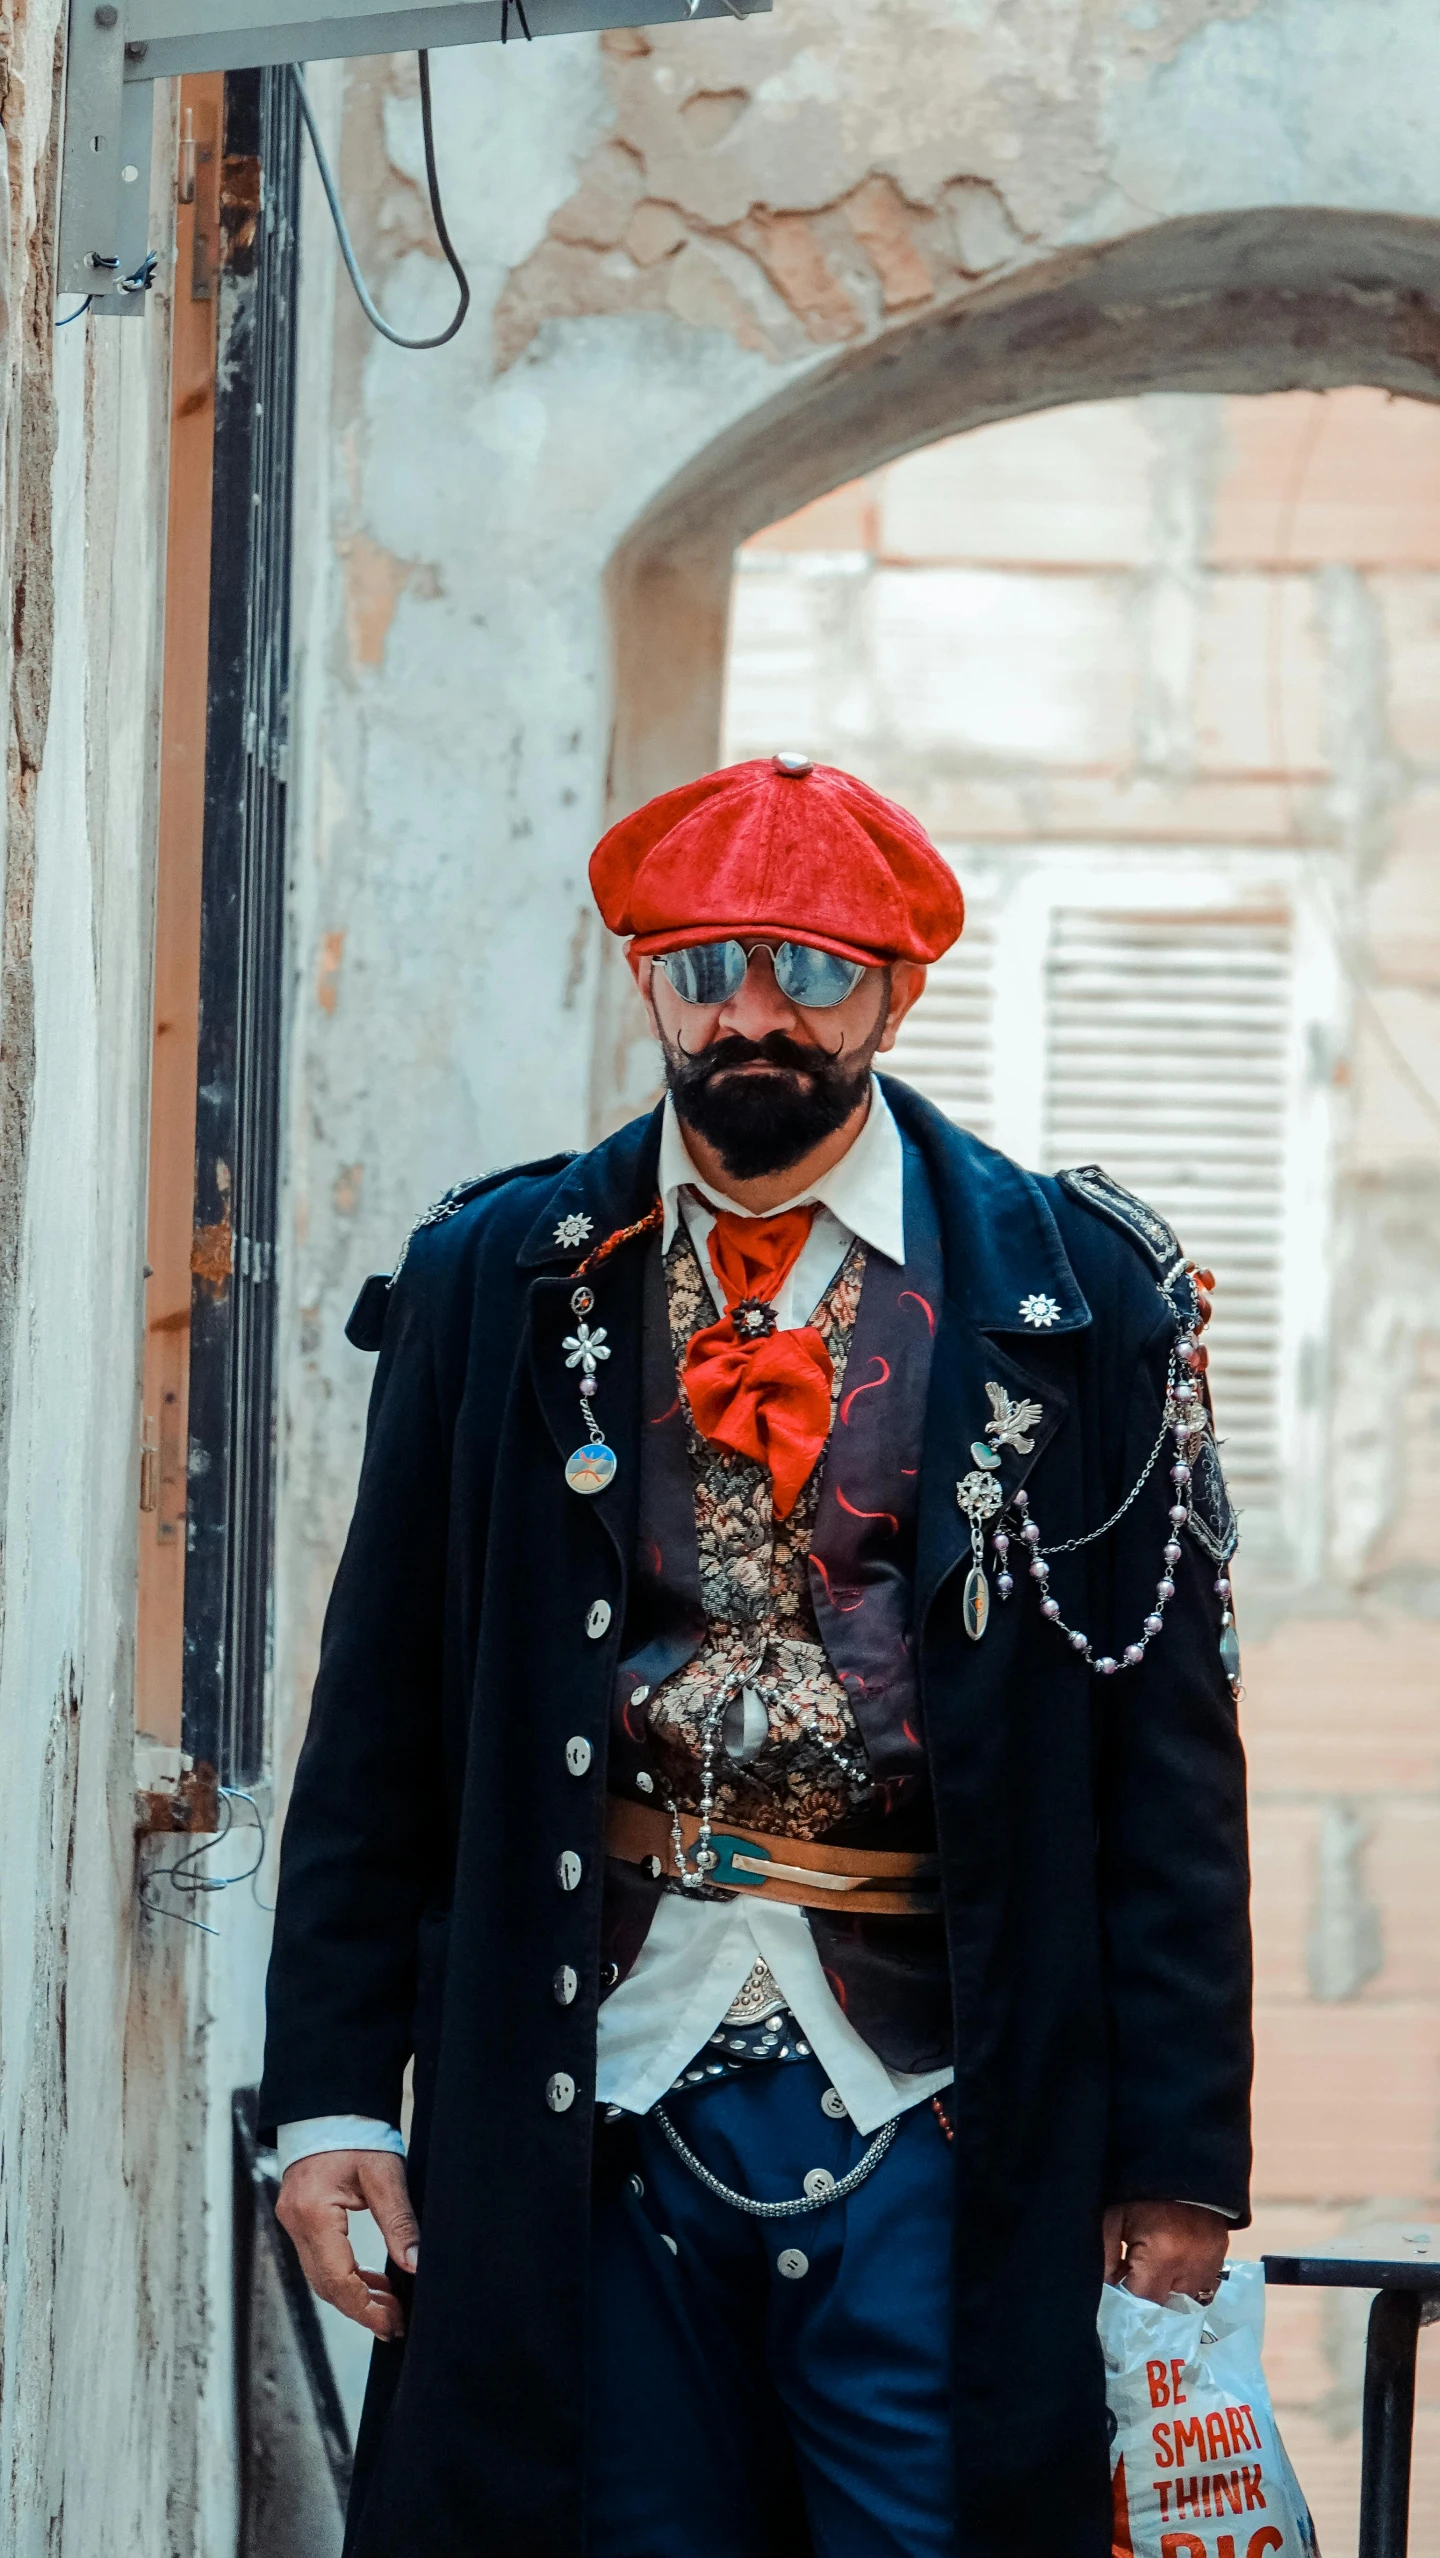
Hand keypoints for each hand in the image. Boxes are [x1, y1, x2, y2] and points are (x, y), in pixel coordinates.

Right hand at [276, 2149, 419, 2341]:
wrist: (331, 2104)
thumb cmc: (357, 2132)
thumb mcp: (385, 2175)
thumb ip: (400, 2222)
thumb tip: (416, 2264)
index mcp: (314, 2213)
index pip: (336, 2278)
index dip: (364, 2308)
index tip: (392, 2323)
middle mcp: (295, 2221)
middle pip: (325, 2284)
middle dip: (360, 2309)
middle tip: (395, 2324)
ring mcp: (293, 2220)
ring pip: (321, 2275)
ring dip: (354, 2294)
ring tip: (390, 2306)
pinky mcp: (300, 2217)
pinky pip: (319, 2258)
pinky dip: (345, 2274)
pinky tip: (370, 2280)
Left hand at [1104, 2200, 1227, 2304]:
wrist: (1180, 2159)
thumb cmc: (1141, 2188)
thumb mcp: (1115, 2216)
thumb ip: (1106, 2256)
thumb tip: (1107, 2288)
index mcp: (1162, 2255)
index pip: (1142, 2300)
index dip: (1127, 2297)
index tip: (1118, 2286)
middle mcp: (1192, 2266)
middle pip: (1165, 2303)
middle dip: (1148, 2292)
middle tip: (1134, 2271)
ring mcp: (1211, 2262)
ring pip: (1186, 2296)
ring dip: (1169, 2287)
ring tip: (1155, 2263)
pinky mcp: (1222, 2255)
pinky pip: (1202, 2282)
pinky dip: (1186, 2277)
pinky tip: (1173, 2259)